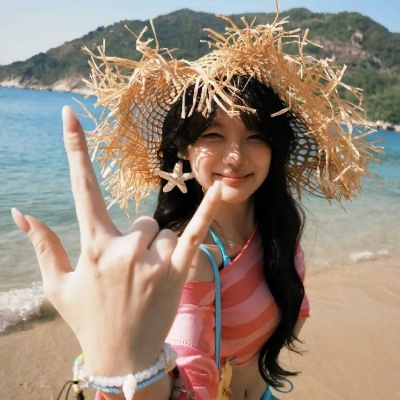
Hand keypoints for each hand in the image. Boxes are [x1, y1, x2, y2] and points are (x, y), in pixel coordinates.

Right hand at [12, 106, 220, 375]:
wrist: (122, 358)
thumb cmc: (88, 319)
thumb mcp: (58, 286)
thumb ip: (43, 245)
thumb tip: (21, 211)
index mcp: (93, 247)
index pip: (82, 188)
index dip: (75, 149)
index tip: (69, 116)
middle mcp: (123, 249)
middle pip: (140, 220)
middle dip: (136, 240)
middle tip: (131, 274)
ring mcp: (152, 261)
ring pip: (160, 232)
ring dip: (155, 251)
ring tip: (147, 282)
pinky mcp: (177, 272)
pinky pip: (195, 234)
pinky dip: (207, 211)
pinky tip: (219, 189)